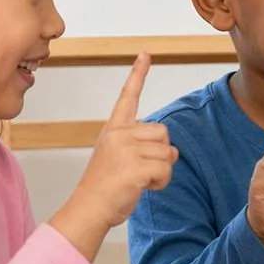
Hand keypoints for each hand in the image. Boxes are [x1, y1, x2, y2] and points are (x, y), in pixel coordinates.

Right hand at [53, 54, 176, 259]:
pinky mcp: (135, 166)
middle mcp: (118, 134)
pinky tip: (142, 188)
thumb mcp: (121, 160)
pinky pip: (166, 169)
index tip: (146, 53)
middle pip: (163, 132)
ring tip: (138, 181)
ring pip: (168, 152)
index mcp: (113, 130)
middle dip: (161, 153)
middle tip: (139, 171)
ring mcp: (126, 149)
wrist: (88, 210)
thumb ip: (144, 149)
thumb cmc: (105, 188)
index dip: (138, 74)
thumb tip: (174, 152)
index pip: (128, 97)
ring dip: (162, 171)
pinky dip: (161, 183)